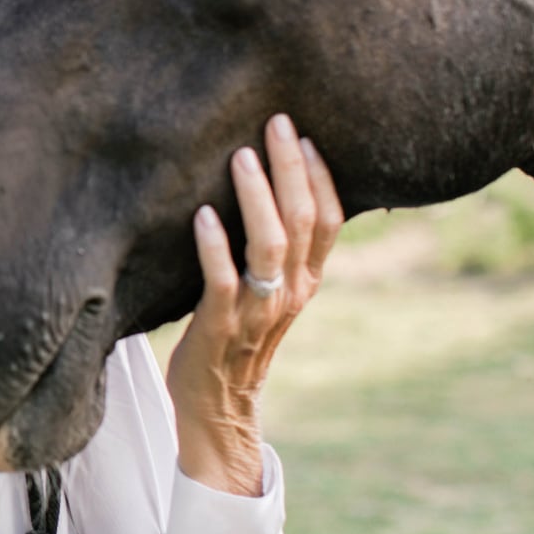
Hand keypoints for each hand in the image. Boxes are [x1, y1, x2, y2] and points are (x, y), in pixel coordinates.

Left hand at [166, 113, 343, 495]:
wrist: (217, 409)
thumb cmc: (236, 337)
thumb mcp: (268, 291)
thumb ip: (277, 249)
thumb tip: (269, 187)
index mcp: (307, 281)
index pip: (331, 221)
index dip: (322, 177)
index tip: (306, 135)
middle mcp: (292, 293)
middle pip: (306, 222)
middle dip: (293, 169)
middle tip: (276, 123)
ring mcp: (259, 312)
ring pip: (272, 246)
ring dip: (258, 198)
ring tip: (241, 158)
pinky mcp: (221, 328)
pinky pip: (224, 283)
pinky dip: (215, 247)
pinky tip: (202, 216)